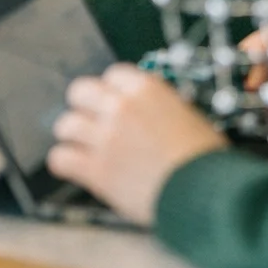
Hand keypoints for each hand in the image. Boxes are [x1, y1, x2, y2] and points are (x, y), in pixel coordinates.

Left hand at [48, 64, 226, 226]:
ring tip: (81, 146)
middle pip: (80, 91)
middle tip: (91, 121)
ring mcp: (105, 137)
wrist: (206, 193)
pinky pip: (60, 158)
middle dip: (83, 105)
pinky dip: (64, 162)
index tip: (113, 102)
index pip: (112, 74)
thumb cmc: (205, 158)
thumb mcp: (187, 116)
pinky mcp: (96, 170)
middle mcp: (120, 107)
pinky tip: (73, 167)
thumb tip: (146, 111)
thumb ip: (158, 108)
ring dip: (72, 135)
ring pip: (65, 124)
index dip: (111, 90)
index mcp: (146, 89)